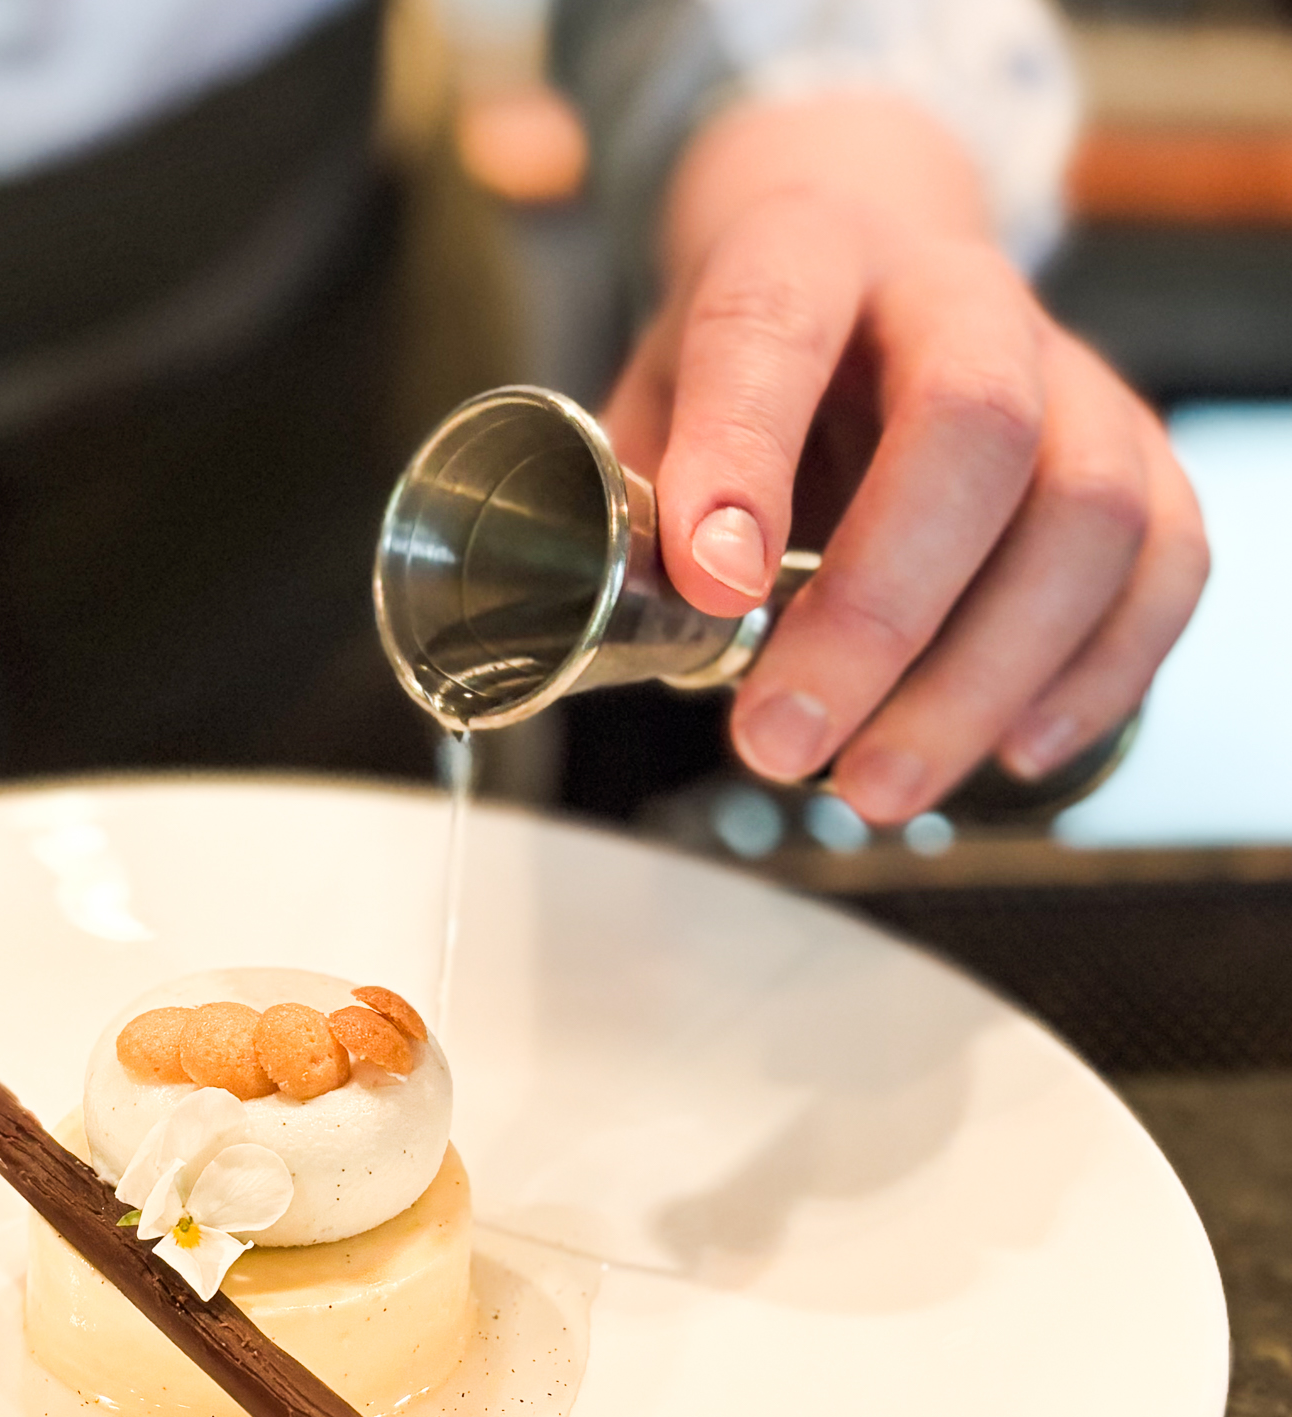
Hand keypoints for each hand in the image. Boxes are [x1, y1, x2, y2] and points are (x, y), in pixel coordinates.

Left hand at [603, 95, 1207, 824]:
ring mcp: (1069, 370)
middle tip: (781, 745)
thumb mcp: (650, 403)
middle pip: (974, 426)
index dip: (743, 455)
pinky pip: (1165, 561)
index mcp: (803, 255)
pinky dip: (1097, 673)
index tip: (710, 585)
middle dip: (878, 612)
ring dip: (982, 677)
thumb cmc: (742, 367)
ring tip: (873, 788)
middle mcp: (956, 294)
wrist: (861, 277)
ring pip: (1088, 510)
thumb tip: (623, 629)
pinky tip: (1009, 754)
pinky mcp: (1138, 450)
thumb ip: (634, 505)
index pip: (776, 328)